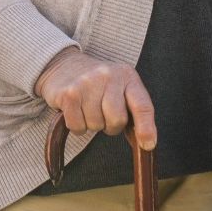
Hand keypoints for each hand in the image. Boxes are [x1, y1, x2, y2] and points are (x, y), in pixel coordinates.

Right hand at [35, 47, 157, 149]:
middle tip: (103, 116)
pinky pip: (78, 126)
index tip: (148, 145)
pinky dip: (77, 126)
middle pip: (117, 120)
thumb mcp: (119, 87)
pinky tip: (75, 112)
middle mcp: (109, 76)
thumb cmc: (97, 83)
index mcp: (127, 75)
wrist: (63, 65)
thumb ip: (132, 110)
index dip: (147, 128)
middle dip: (111, 126)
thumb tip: (145, 142)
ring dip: (92, 125)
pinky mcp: (69, 94)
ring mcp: (88, 83)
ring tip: (87, 109)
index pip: (142, 105)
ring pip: (96, 125)